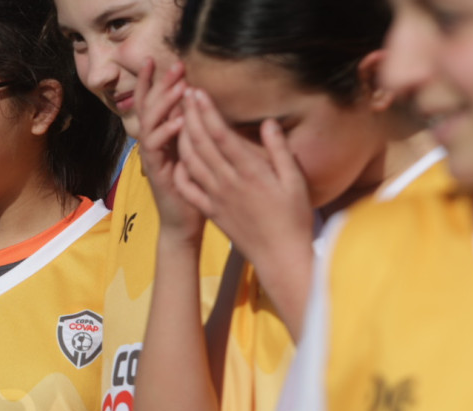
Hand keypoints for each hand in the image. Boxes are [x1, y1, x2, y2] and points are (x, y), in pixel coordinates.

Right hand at [135, 59, 204, 242]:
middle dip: (161, 84)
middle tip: (176, 65)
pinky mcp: (156, 173)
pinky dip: (167, 133)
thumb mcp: (197, 153)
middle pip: (148, 107)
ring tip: (179, 88)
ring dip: (164, 104)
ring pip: (150, 123)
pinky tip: (179, 122)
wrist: (184, 224)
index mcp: (162, 137)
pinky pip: (156, 149)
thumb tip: (207, 106)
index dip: (157, 81)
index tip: (169, 59)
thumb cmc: (196, 188)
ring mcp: (152, 157)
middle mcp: (153, 144)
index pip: (154, 102)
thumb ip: (197, 131)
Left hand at [176, 89, 313, 266]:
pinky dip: (180, 170)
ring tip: (177, 118)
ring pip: (191, 161)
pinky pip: (188, 188)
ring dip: (181, 137)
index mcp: (250, 171)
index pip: (221, 134)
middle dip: (190, 116)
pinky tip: (177, 157)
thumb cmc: (294, 218)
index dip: (207, 111)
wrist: (280, 256)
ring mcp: (215, 197)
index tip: (197, 92)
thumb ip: (279, 151)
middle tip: (182, 94)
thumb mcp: (295, 181)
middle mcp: (228, 182)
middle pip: (201, 143)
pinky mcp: (210, 210)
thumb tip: (267, 123)